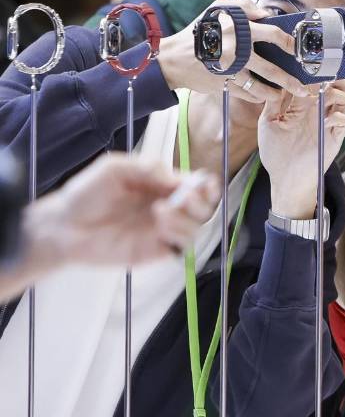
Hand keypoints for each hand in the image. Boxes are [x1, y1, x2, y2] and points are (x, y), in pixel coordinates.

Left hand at [27, 154, 217, 267]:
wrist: (64, 226)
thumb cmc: (87, 193)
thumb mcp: (114, 167)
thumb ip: (146, 167)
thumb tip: (176, 178)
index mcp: (162, 186)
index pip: (197, 185)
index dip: (207, 185)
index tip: (206, 185)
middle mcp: (169, 208)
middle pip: (205, 208)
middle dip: (201, 202)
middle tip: (182, 198)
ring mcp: (163, 231)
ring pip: (197, 227)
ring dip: (187, 218)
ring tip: (160, 212)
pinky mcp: (156, 250)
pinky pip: (182, 246)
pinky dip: (179, 234)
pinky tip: (161, 226)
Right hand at [157, 0, 311, 103]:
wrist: (174, 58)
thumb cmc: (199, 32)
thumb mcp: (216, 11)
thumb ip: (241, 6)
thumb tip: (263, 10)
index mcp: (239, 30)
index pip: (273, 34)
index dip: (289, 43)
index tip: (298, 50)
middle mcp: (237, 51)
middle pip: (272, 69)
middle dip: (290, 81)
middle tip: (303, 88)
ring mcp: (231, 70)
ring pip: (261, 87)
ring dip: (275, 93)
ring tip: (284, 95)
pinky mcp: (224, 84)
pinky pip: (247, 94)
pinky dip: (257, 96)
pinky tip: (264, 96)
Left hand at [259, 79, 344, 217]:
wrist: (286, 178)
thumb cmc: (275, 152)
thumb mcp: (267, 122)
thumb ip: (272, 102)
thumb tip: (277, 80)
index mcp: (300, 105)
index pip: (311, 82)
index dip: (312, 71)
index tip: (310, 61)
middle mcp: (316, 111)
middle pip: (331, 85)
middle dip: (331, 76)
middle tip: (325, 72)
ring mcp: (327, 122)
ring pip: (343, 98)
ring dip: (337, 93)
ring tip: (325, 95)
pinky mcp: (335, 136)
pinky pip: (344, 119)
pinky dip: (338, 115)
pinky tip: (326, 119)